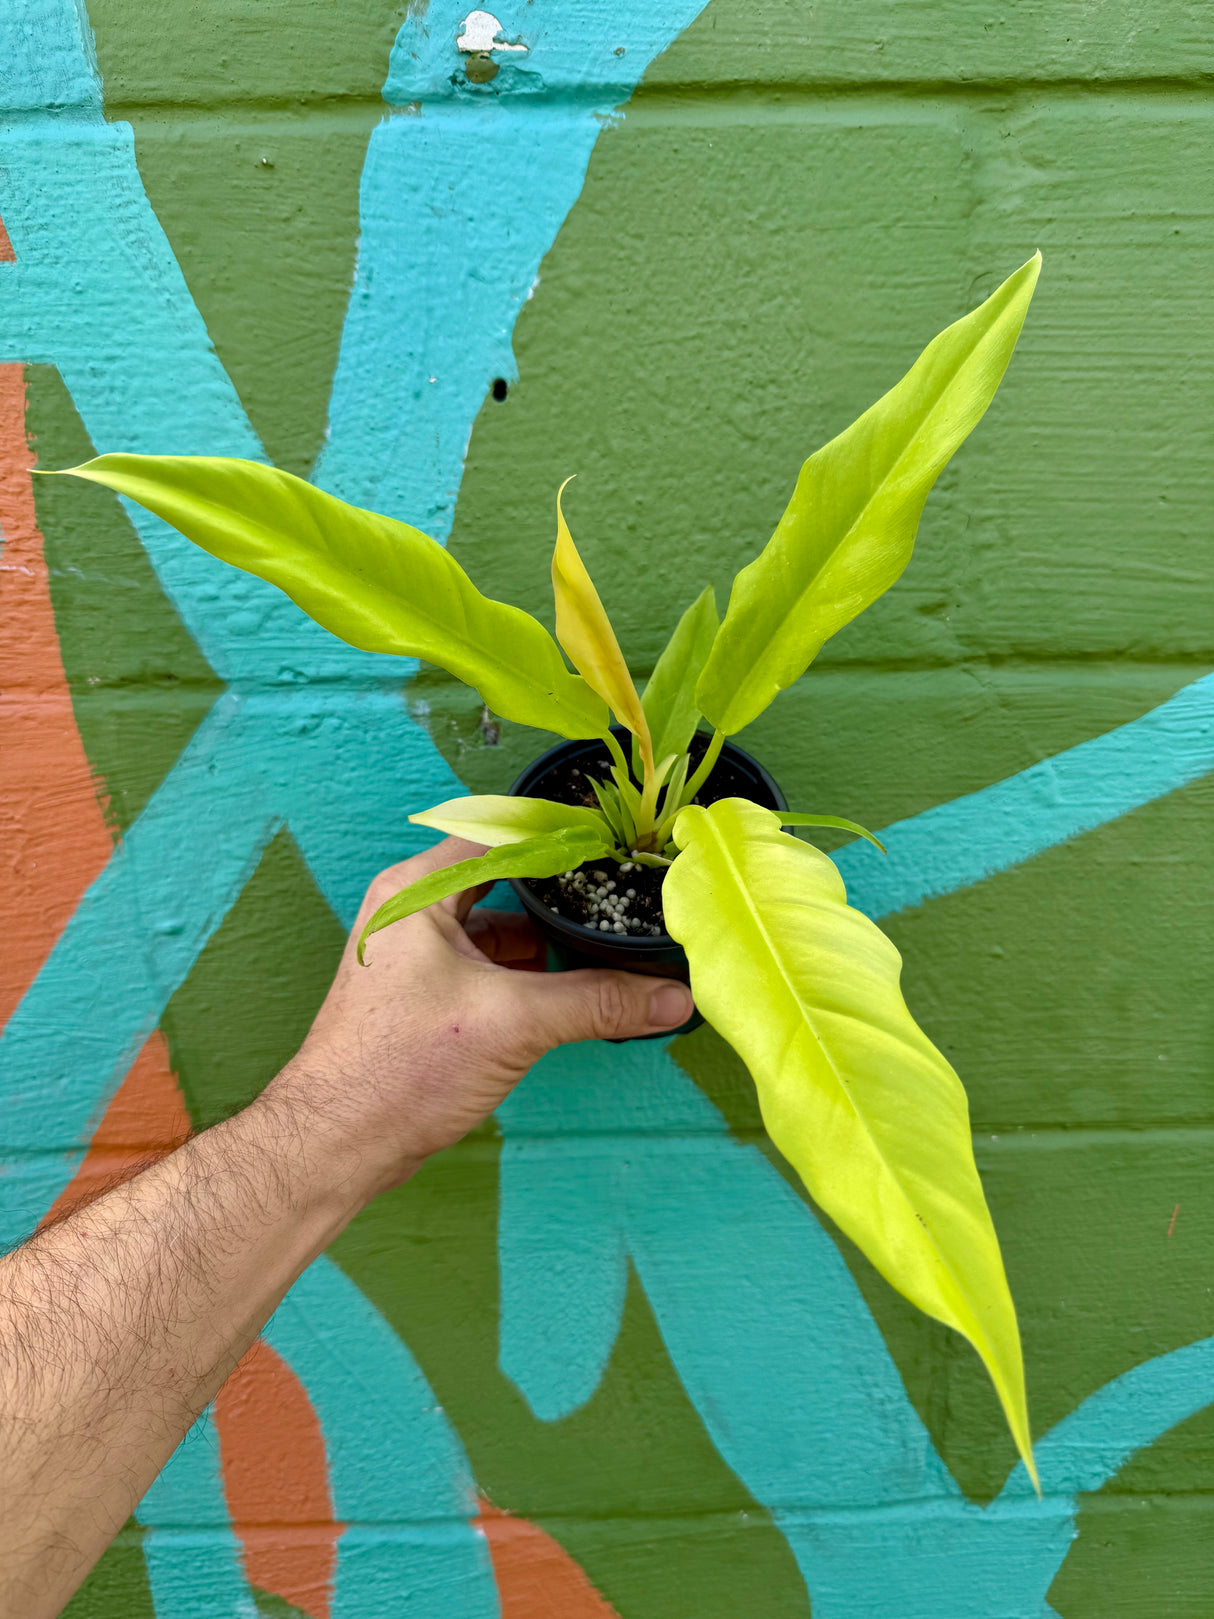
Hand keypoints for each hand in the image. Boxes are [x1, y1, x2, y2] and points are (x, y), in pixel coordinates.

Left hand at [265, 837, 693, 1196]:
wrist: (337, 1143)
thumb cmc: (397, 1069)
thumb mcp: (513, 1023)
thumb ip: (598, 1003)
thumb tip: (671, 996)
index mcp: (419, 890)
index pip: (506, 836)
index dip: (567, 838)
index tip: (623, 846)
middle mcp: (416, 910)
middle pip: (510, 880)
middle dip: (568, 897)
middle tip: (628, 900)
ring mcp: (421, 953)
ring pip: (505, 927)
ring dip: (553, 942)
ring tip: (614, 949)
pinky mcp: (430, 993)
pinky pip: (494, 965)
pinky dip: (534, 975)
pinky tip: (578, 991)